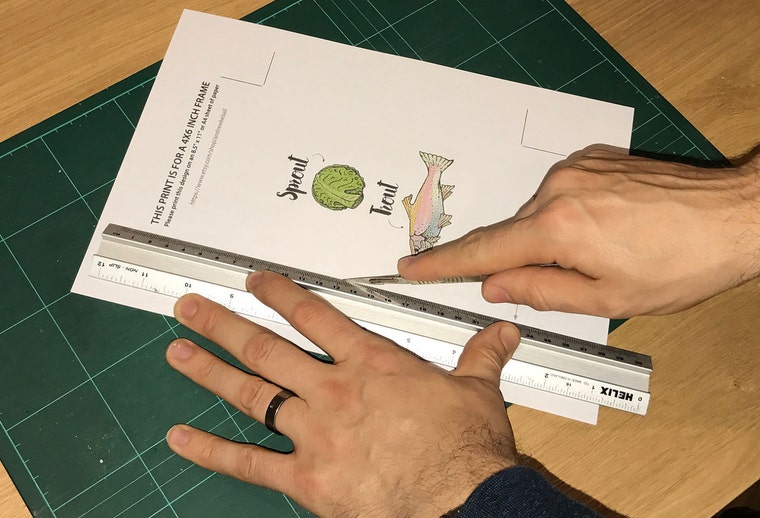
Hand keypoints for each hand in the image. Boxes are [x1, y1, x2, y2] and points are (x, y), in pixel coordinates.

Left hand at [165, 271, 519, 516]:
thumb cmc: (465, 447)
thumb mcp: (477, 391)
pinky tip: (181, 439)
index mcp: (371, 364)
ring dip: (209, 370)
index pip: (315, 316)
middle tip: (190, 308)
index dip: (280, 293)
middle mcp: (334, 390)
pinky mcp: (307, 476)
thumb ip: (482, 356)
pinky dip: (212, 451)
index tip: (253, 280)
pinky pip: (249, 462)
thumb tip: (503, 332)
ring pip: (250, 393)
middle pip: (266, 348)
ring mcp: (315, 432)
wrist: (460, 500)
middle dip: (224, 324)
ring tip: (177, 351)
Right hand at [398, 148, 759, 317]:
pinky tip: (609, 229)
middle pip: (513, 233)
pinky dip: (569, 216)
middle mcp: (558, 190)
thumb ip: (541, 291)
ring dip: (553, 239)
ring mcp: (576, 168)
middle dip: (524, 261)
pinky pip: (561, 193)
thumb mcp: (608, 299)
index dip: (442, 264)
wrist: (736, 214)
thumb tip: (495, 286)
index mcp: (558, 230)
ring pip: (539, 214)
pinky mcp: (593, 157)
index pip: (483, 251)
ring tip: (607, 254)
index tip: (409, 267)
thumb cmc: (681, 264)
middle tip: (570, 279)